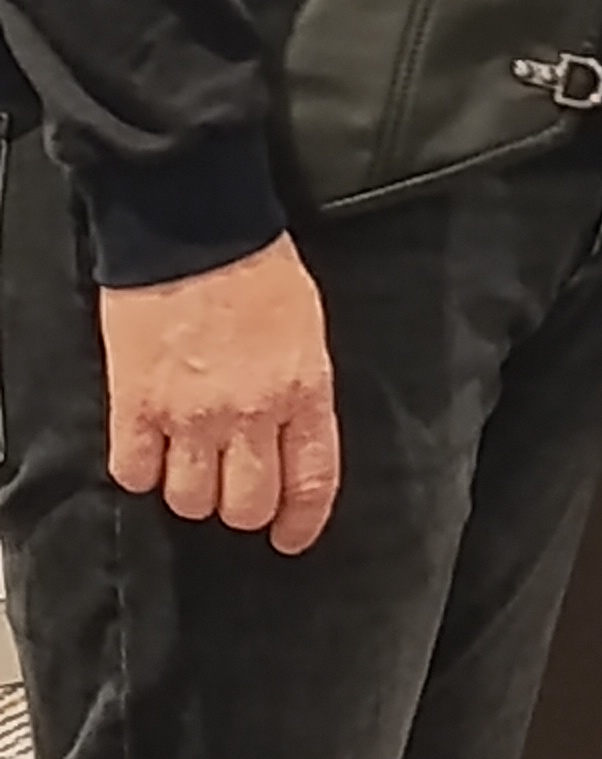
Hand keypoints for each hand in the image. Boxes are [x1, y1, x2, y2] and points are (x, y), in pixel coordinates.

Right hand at [100, 233, 339, 553]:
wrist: (193, 222)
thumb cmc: (257, 265)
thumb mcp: (307, 328)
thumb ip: (302, 389)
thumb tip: (293, 437)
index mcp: (303, 388)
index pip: (310, 481)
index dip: (301, 522)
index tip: (290, 537)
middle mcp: (250, 412)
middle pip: (245, 505)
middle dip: (241, 505)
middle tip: (231, 483)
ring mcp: (190, 413)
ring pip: (189, 500)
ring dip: (189, 487)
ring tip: (188, 458)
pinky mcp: (136, 405)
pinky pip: (135, 473)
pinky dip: (141, 469)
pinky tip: (149, 445)